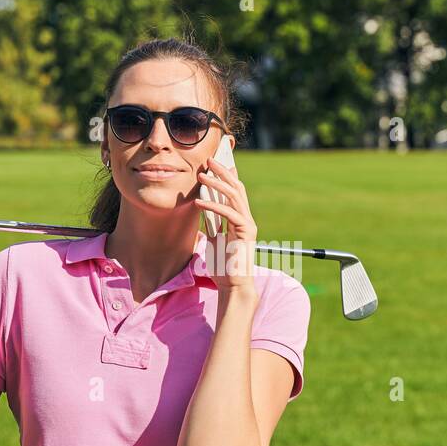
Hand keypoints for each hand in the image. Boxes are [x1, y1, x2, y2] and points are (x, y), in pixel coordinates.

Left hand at [193, 157, 256, 295]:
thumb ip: (210, 226)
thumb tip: (199, 214)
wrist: (233, 285)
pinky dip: (213, 205)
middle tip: (209, 160)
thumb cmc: (222, 267)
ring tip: (201, 176)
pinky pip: (228, 213)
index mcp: (240, 220)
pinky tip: (198, 202)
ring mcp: (248, 224)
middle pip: (236, 187)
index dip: (227, 175)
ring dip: (217, 183)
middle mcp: (246, 219)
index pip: (235, 192)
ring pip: (234, 195)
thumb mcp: (213, 241)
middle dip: (223, 172)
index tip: (216, 162)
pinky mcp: (246, 231)